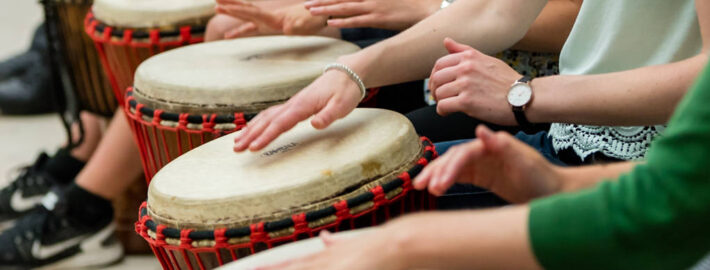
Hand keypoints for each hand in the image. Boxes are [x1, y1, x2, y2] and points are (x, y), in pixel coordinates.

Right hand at [216, 0, 327, 37]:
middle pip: (246, 10)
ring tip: (217, 9)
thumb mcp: (309, 22)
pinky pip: (252, 27)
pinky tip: (229, 36)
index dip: (238, 10)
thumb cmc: (315, 19)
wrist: (319, 15)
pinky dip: (240, 30)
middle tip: (216, 3)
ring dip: (233, 12)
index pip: (252, 12)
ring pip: (247, 15)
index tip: (224, 7)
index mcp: (274, 17)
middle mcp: (268, 17)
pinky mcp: (271, 25)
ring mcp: (268, 20)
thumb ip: (300, 23)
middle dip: (231, 7)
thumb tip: (293, 27)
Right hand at [234, 70, 361, 151]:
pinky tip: (252, 129)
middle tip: (236, 148)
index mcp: (302, 105)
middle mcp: (293, 104)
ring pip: (266, 117)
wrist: (346, 73)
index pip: (280, 123)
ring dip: (251, 129)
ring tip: (237, 141)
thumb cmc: (345, 91)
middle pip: (267, 121)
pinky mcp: (294, 105)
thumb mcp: (342, 105)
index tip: (254, 148)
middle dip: (251, 135)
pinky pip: (271, 114)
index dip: (266, 136)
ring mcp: (292, 104)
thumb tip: (315, 125)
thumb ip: (328, 116)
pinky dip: (259, 122)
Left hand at [256, 229, 405, 269]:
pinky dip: (299, 269)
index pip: (292, 264)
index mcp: (327, 255)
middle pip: (290, 268)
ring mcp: (332, 267)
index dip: (272, 267)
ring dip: (281, 269)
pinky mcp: (339, 269)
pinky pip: (314, 269)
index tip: (253, 269)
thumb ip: (339, 244)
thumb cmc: (384, 245)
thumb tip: (325, 238)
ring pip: (299, 269)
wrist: (401, 242)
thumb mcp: (356, 244)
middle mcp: (325, 261)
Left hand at [305, 0, 440, 29]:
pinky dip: (343, 21)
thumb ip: (373, 0)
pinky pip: (357, 20)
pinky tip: (331, 23)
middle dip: (322, 1)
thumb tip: (365, 2)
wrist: (425, 8)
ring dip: (327, 10)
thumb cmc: (408, 2)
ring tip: (311, 12)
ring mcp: (374, 7)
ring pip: (345, 8)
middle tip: (306, 5)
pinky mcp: (379, 18)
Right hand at [413, 125, 562, 202]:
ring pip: (452, 167)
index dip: (450, 167)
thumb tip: (479, 129)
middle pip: (453, 158)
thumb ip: (502, 145)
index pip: (465, 153)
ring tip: (422, 187)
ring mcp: (482, 163)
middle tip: (423, 185)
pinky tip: (434, 188)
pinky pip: (458, 176)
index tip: (440, 182)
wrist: (553, 192)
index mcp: (492, 145)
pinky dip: (445, 181)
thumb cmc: (542, 177)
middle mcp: (484, 151)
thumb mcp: (525, 161)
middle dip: (437, 171)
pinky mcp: (482, 175)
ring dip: (436, 176)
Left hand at [430, 38, 522, 124]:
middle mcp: (466, 68)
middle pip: (436, 78)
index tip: (439, 85)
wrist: (524, 97)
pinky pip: (443, 106)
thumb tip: (446, 41)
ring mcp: (466, 84)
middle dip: (435, 89)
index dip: (435, 76)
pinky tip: (448, 112)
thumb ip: (464, 51)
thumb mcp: (486, 60)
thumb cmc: (507, 81)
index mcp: (469, 57)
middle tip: (440, 97)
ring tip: (448, 106)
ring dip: (440, 101)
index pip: (439, 64)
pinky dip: (442, 111)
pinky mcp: (467, 102)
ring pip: (439, 93)